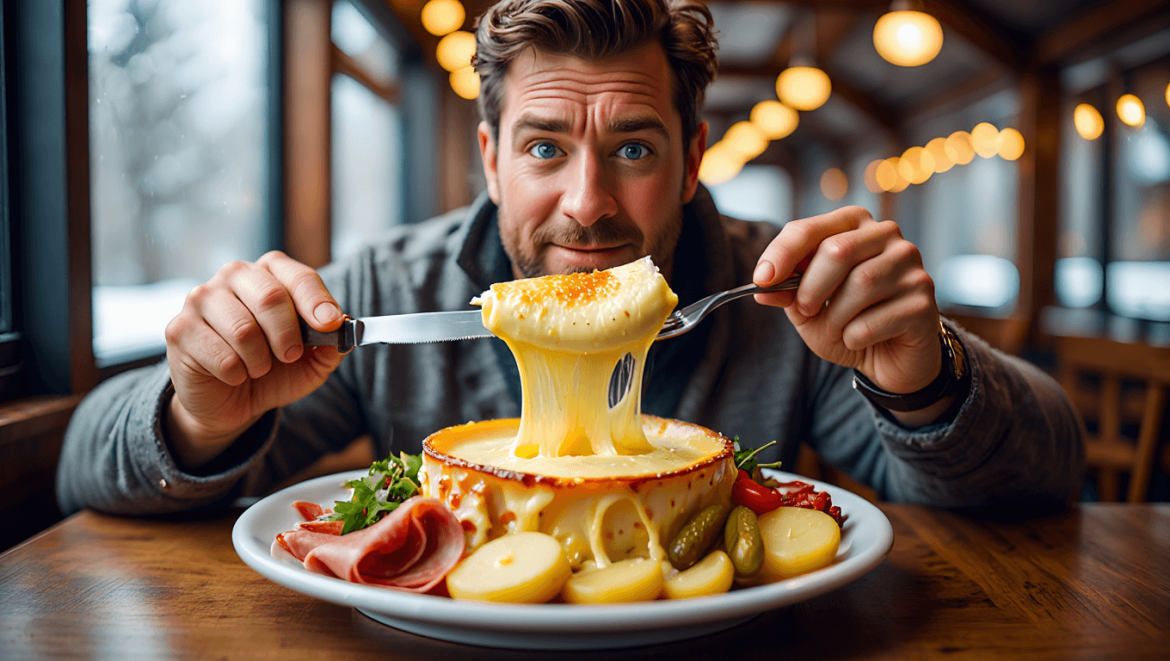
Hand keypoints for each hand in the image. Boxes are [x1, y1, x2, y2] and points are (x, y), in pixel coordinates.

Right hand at [163, 251, 345, 467]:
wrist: (228, 402)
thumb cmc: (271, 372)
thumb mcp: (310, 362)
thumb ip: (331, 345)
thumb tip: (343, 327)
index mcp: (268, 272)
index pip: (297, 276)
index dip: (317, 301)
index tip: (330, 324)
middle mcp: (232, 275)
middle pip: (271, 297)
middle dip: (288, 335)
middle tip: (290, 356)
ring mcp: (200, 299)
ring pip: (245, 330)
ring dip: (260, 361)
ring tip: (257, 367)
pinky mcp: (179, 329)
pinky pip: (222, 357)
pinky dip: (237, 375)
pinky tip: (233, 375)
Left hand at [752, 207, 947, 424]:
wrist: (890, 358)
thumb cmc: (848, 322)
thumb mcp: (808, 308)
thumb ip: (787, 292)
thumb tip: (762, 286)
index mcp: (854, 225)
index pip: (809, 229)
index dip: (782, 253)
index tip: (761, 279)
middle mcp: (887, 236)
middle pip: (838, 251)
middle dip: (810, 288)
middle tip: (805, 311)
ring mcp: (911, 266)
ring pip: (860, 285)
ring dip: (835, 318)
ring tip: (838, 329)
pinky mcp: (924, 300)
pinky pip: (873, 320)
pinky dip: (855, 337)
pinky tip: (862, 339)